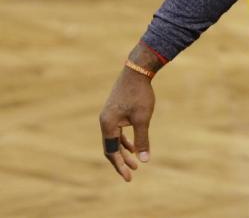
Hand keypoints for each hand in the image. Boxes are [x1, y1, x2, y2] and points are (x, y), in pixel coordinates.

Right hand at [99, 67, 155, 181]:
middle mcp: (104, 122)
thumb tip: (144, 160)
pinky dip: (124, 140)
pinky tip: (132, 146)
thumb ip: (142, 140)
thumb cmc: (140, 95)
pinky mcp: (114, 111)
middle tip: (132, 173)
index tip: (129, 177)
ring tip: (135, 163)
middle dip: (121, 161)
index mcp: (108, 125)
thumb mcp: (143, 119)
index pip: (111, 151)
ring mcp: (108, 116)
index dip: (120, 165)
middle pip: (111, 147)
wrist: (136, 71)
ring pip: (114, 139)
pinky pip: (116, 131)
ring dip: (124, 151)